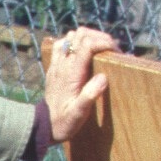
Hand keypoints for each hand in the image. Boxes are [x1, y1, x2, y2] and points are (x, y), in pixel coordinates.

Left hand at [42, 27, 118, 145]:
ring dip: (88, 38)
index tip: (116, 51)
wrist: (44, 126)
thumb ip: (90, 95)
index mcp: (70, 73)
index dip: (103, 42)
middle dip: (99, 37)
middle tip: (111, 48)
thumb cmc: (64, 121)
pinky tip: (83, 52)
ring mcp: (57, 63)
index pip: (87, 44)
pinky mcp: (54, 66)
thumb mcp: (79, 113)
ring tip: (101, 49)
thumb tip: (103, 77)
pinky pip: (63, 44)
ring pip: (71, 36)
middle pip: (80, 34)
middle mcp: (62, 64)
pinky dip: (75, 43)